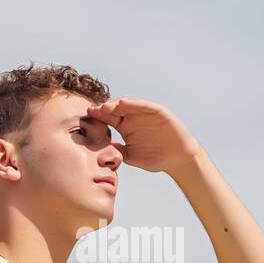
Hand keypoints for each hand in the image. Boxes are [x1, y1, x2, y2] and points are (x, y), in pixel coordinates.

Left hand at [85, 97, 202, 175]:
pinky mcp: (157, 112)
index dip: (98, 118)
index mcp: (125, 127)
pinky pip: (144, 105)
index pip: (108, 119)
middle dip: (104, 109)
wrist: (177, 159)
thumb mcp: (130, 156)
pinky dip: (135, 103)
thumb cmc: (155, 158)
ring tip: (105, 106)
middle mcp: (133, 118)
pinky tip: (124, 103)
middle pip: (115, 109)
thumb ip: (117, 151)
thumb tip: (98, 150)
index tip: (86, 118)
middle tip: (92, 111)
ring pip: (128, 105)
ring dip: (116, 104)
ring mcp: (145, 113)